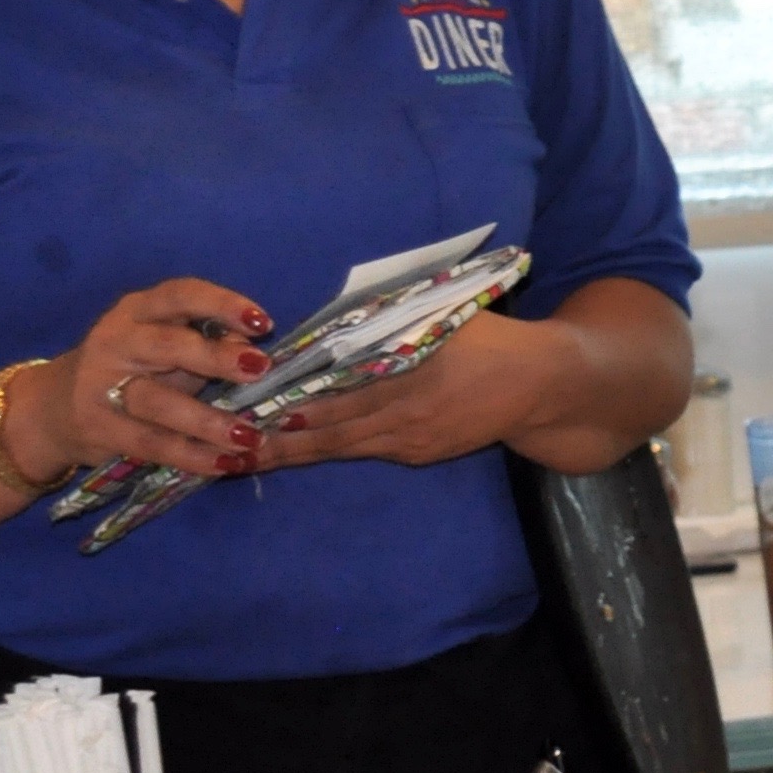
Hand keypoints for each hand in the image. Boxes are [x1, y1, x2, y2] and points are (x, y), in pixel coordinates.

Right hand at [8, 279, 278, 482]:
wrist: (54, 411)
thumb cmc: (132, 370)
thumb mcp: (166, 347)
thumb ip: (206, 343)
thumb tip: (253, 350)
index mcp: (140, 311)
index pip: (180, 295)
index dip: (222, 305)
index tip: (263, 323)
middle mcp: (117, 340)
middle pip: (167, 344)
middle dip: (215, 357)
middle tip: (260, 370)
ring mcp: (102, 385)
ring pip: (157, 402)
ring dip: (208, 421)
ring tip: (250, 437)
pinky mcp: (99, 428)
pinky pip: (151, 443)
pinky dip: (192, 455)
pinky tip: (225, 463)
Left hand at [261, 312, 569, 470]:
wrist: (542, 385)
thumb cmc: (490, 338)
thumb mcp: (443, 316)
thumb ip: (392, 318)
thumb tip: (336, 321)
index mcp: (410, 376)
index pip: (339, 394)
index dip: (294, 402)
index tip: (252, 404)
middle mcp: (406, 415)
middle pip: (331, 430)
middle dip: (278, 439)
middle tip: (231, 439)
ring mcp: (412, 441)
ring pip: (342, 448)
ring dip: (295, 453)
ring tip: (248, 456)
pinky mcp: (419, 454)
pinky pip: (366, 452)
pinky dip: (329, 452)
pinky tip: (298, 452)